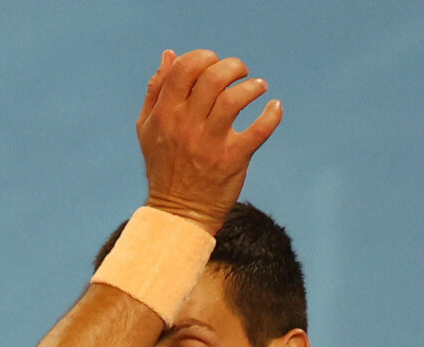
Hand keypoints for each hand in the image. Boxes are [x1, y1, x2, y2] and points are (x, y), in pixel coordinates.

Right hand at [137, 49, 282, 234]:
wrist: (179, 213)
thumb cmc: (164, 167)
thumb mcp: (148, 128)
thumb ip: (156, 91)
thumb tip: (170, 55)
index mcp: (165, 115)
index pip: (184, 69)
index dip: (203, 57)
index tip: (214, 63)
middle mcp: (186, 126)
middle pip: (212, 78)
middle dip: (232, 67)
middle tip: (241, 72)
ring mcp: (210, 143)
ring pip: (234, 99)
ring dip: (252, 86)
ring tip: (259, 87)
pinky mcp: (233, 159)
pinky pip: (259, 130)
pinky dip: (272, 115)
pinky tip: (274, 108)